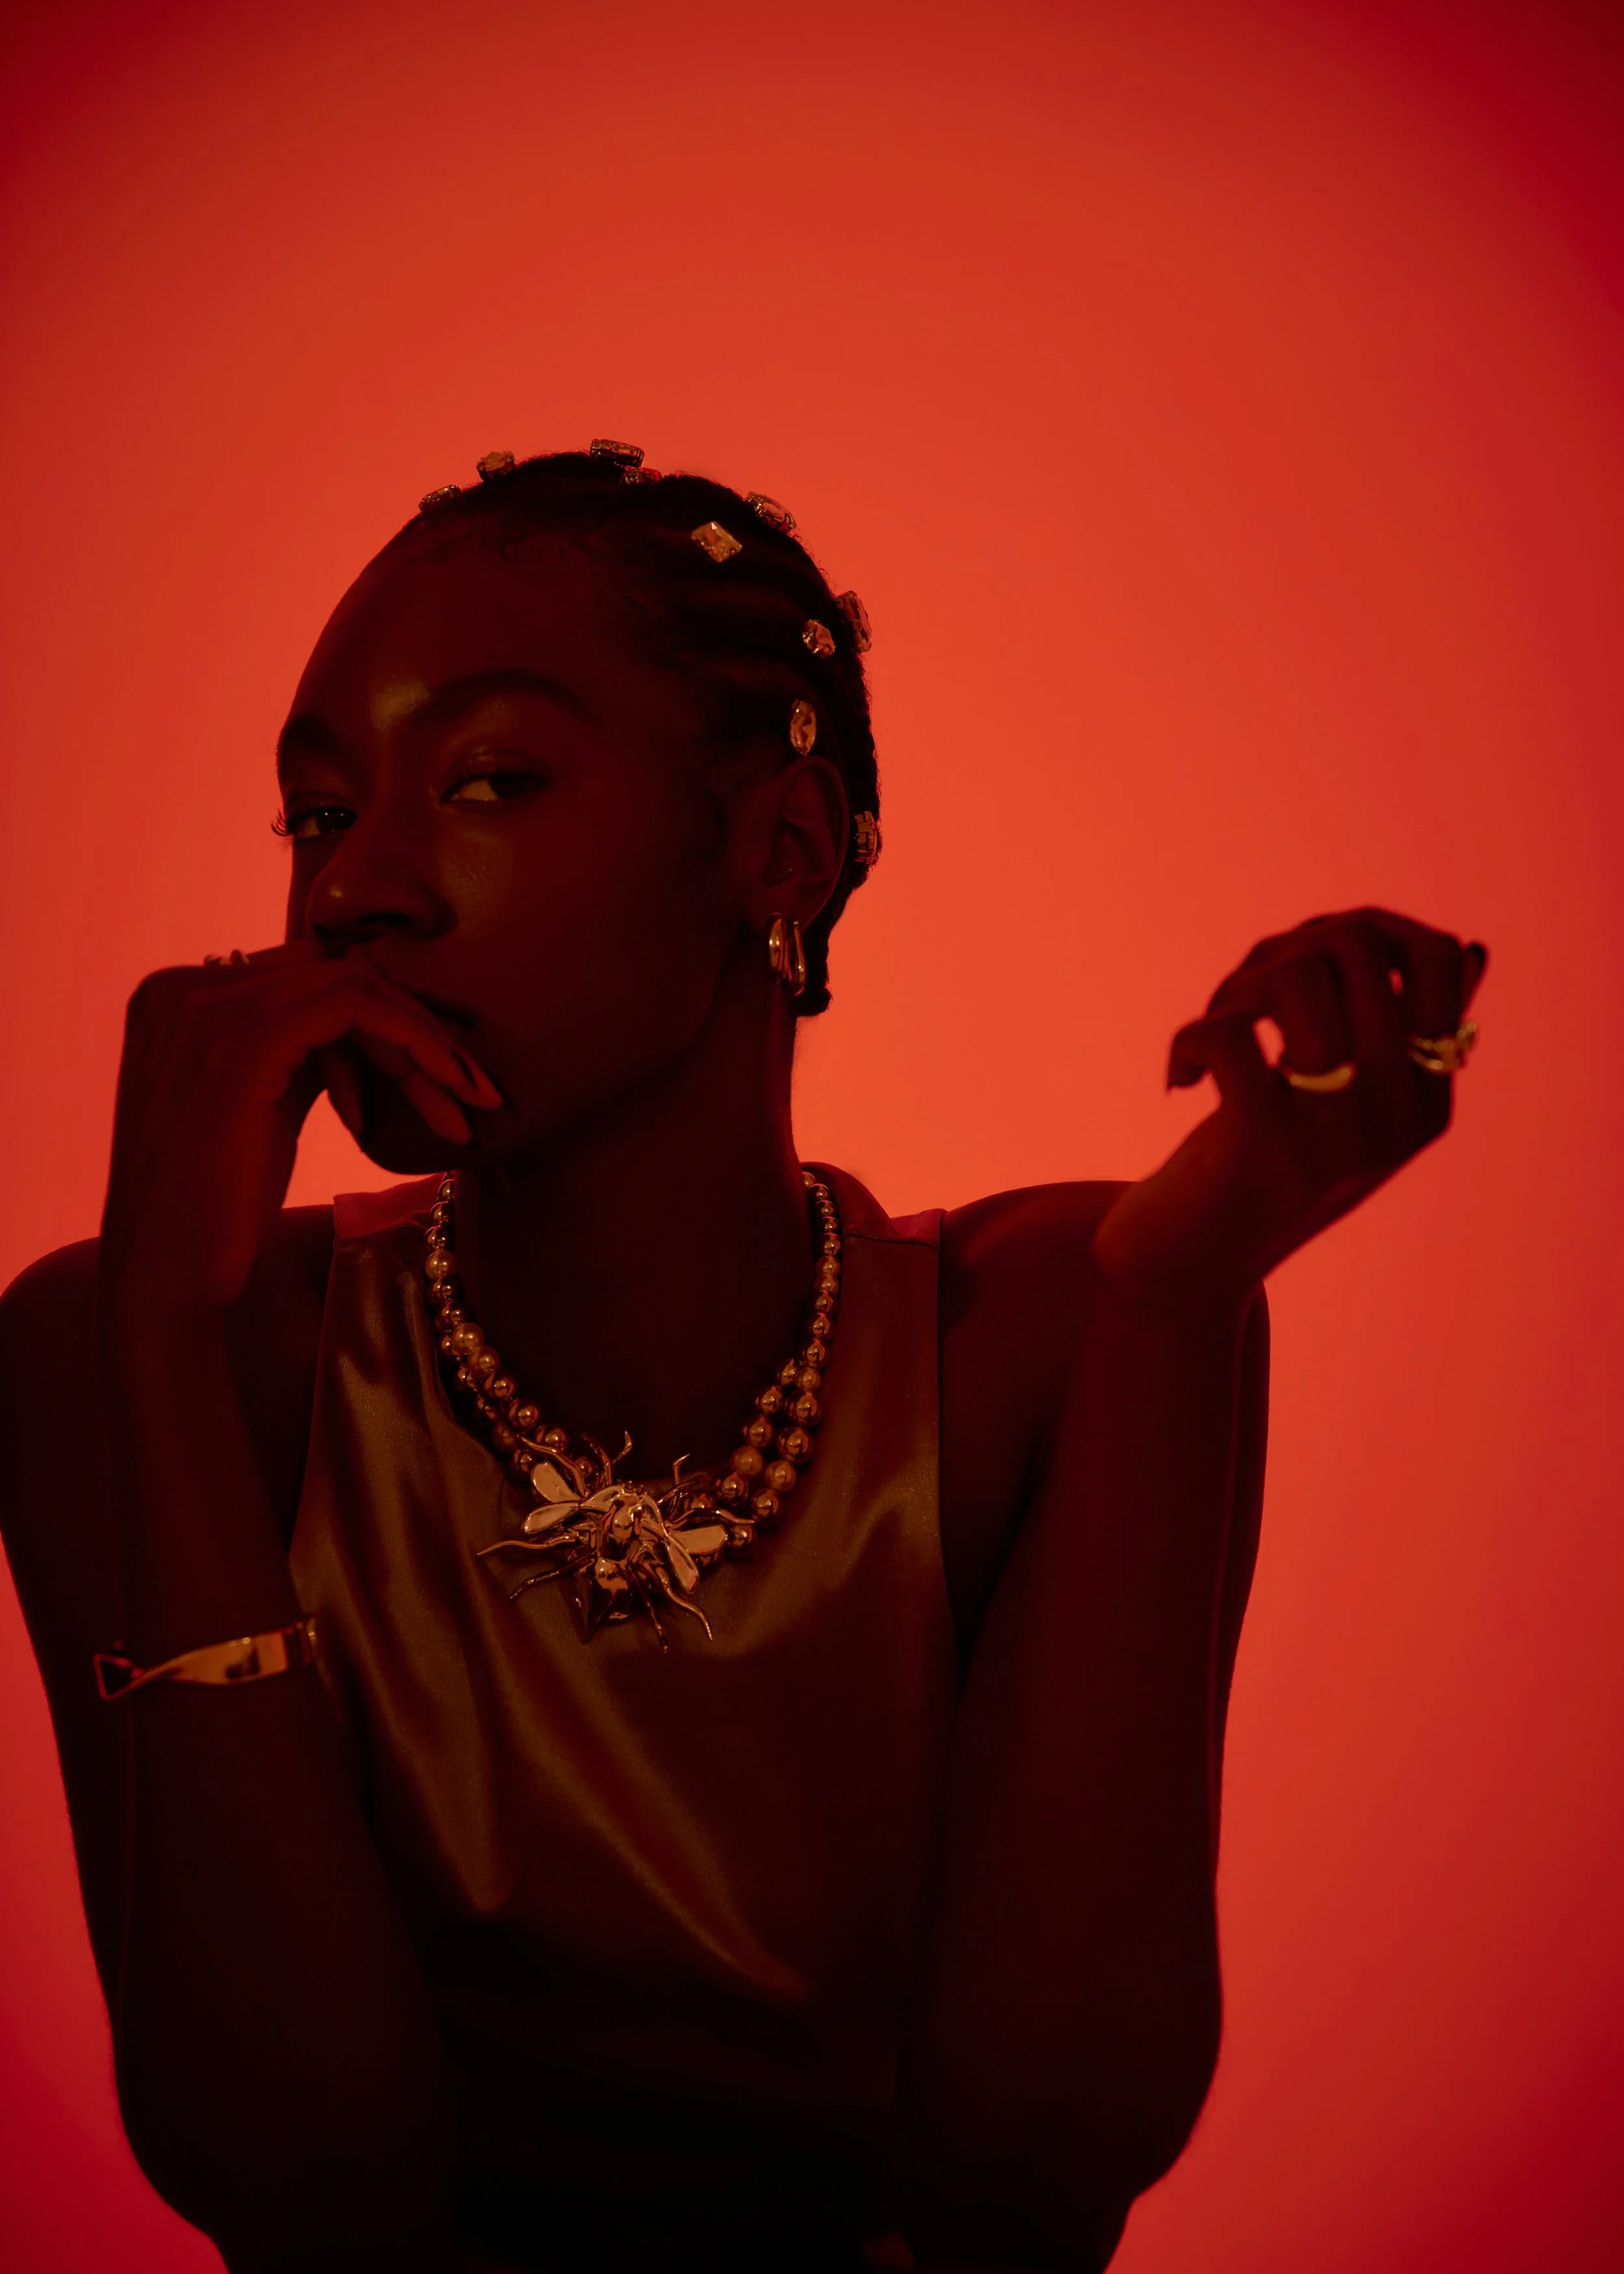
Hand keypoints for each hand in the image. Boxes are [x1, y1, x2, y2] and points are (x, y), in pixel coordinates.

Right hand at [101, 939, 501, 1313]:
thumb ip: (301, 1056)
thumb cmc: (219, 1213)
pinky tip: (441, 1095)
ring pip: (354, 984)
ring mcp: (207, 1006)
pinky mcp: (241, 1038)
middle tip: (474, 1092)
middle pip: (334, 973)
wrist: (169, 1279)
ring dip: (423, 1044)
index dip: (383, 1023)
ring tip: (468, 1106)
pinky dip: (410, 1041)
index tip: (441, 1080)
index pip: (308, 979)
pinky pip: (354, 1004)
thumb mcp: (264, 1110)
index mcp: (183, 999)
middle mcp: (185, 986)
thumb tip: (377, 1033)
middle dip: (411, 1031)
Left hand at [1091, 908, 1486, 1310]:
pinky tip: (1180, 1081)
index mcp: (1426, 1102)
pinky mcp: (1264, 1147)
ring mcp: (1336, 1136)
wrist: (1185, 1277)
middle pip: (1358, 947)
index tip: (1305, 969)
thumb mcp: (1338, 1105)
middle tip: (1238, 1002)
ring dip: (1236, 987)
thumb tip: (1472, 952)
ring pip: (1297, 978)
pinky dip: (1188, 1040)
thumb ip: (1398, 1034)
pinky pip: (1229, 1033)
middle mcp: (1397, 1119)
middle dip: (1282, 949)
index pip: (1440, 956)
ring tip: (1214, 1031)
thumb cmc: (1256, 1175)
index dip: (1361, 931)